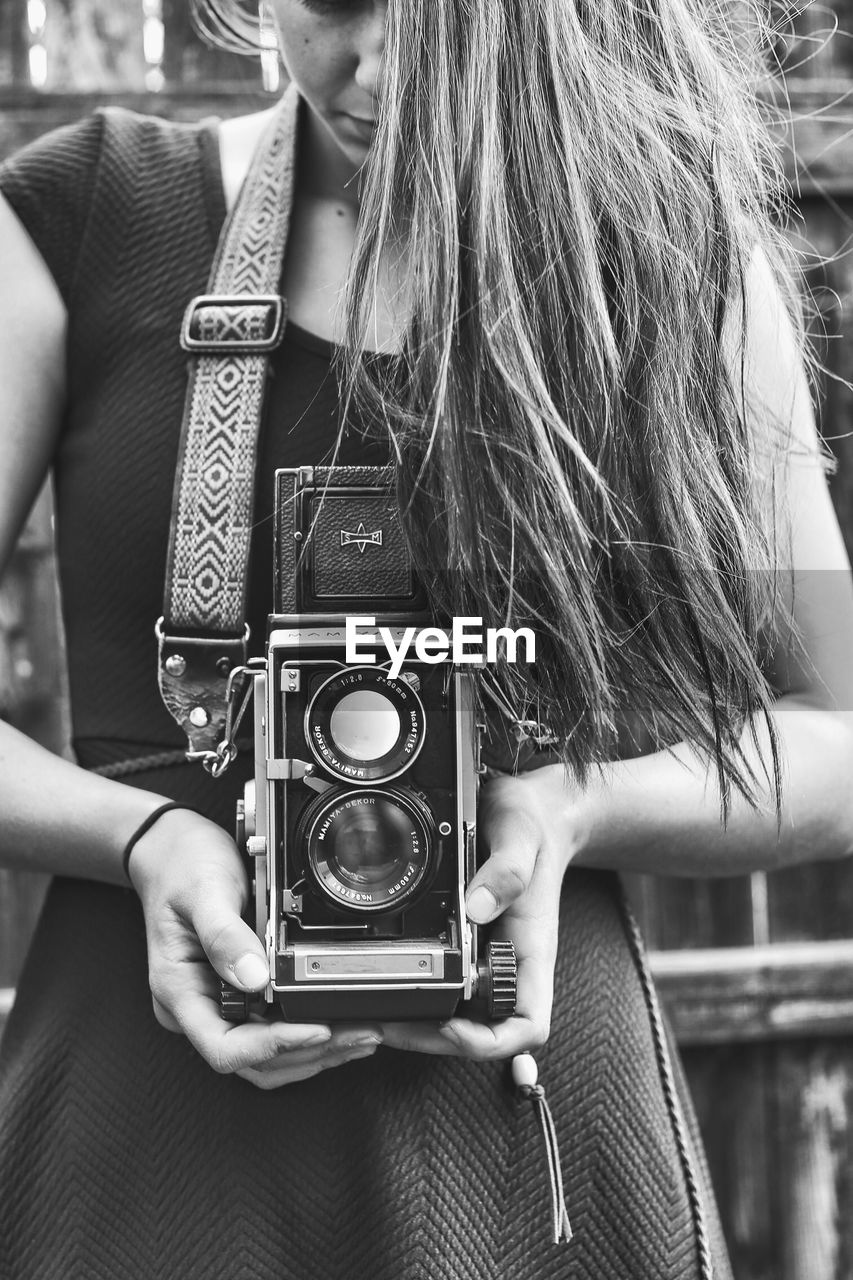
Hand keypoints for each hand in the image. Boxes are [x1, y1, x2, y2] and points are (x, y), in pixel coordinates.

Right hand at [128, 807, 381, 1086]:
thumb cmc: (179, 866)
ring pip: (268, 1055)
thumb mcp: (201, 891)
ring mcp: (218, 1004)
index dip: (274, 1047)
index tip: (316, 1030)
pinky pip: (273, 1029)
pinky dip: (308, 1034)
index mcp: (180, 991)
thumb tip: (255, 978)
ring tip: (362, 1034)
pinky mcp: (238, 995)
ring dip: (316, 1052)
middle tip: (360, 1034)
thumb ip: (224, 935)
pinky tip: (340, 1022)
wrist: (171, 850)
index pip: (224, 1048)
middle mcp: (197, 1008)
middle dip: (309, 1053)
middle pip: (254, 1060)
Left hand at [381, 766, 582, 1059]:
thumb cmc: (533, 823)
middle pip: (480, 1034)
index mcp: (531, 951)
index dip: (485, 1041)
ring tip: (372, 1012)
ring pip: (458, 1016)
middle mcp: (509, 964)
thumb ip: (507, 869)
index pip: (524, 1027)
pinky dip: (415, 994)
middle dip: (432, 1039)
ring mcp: (487, 958)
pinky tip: (382, 982)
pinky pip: (444, 985)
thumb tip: (476, 908)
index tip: (447, 1025)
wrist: (532, 809)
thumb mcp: (521, 833)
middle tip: (384, 1025)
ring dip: (418, 1025)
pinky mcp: (466, 945)